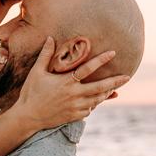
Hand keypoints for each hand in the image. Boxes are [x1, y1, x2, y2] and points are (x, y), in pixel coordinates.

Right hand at [15, 37, 130, 129]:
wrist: (28, 118)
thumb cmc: (31, 93)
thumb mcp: (36, 72)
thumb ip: (45, 55)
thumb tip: (50, 38)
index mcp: (66, 82)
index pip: (88, 68)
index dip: (101, 59)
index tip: (113, 52)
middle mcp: (74, 95)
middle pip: (100, 87)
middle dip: (115, 82)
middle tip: (127, 76)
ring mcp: (75, 107)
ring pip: (97, 100)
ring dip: (107, 93)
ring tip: (115, 89)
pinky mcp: (74, 116)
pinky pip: (89, 110)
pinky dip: (94, 104)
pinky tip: (96, 100)